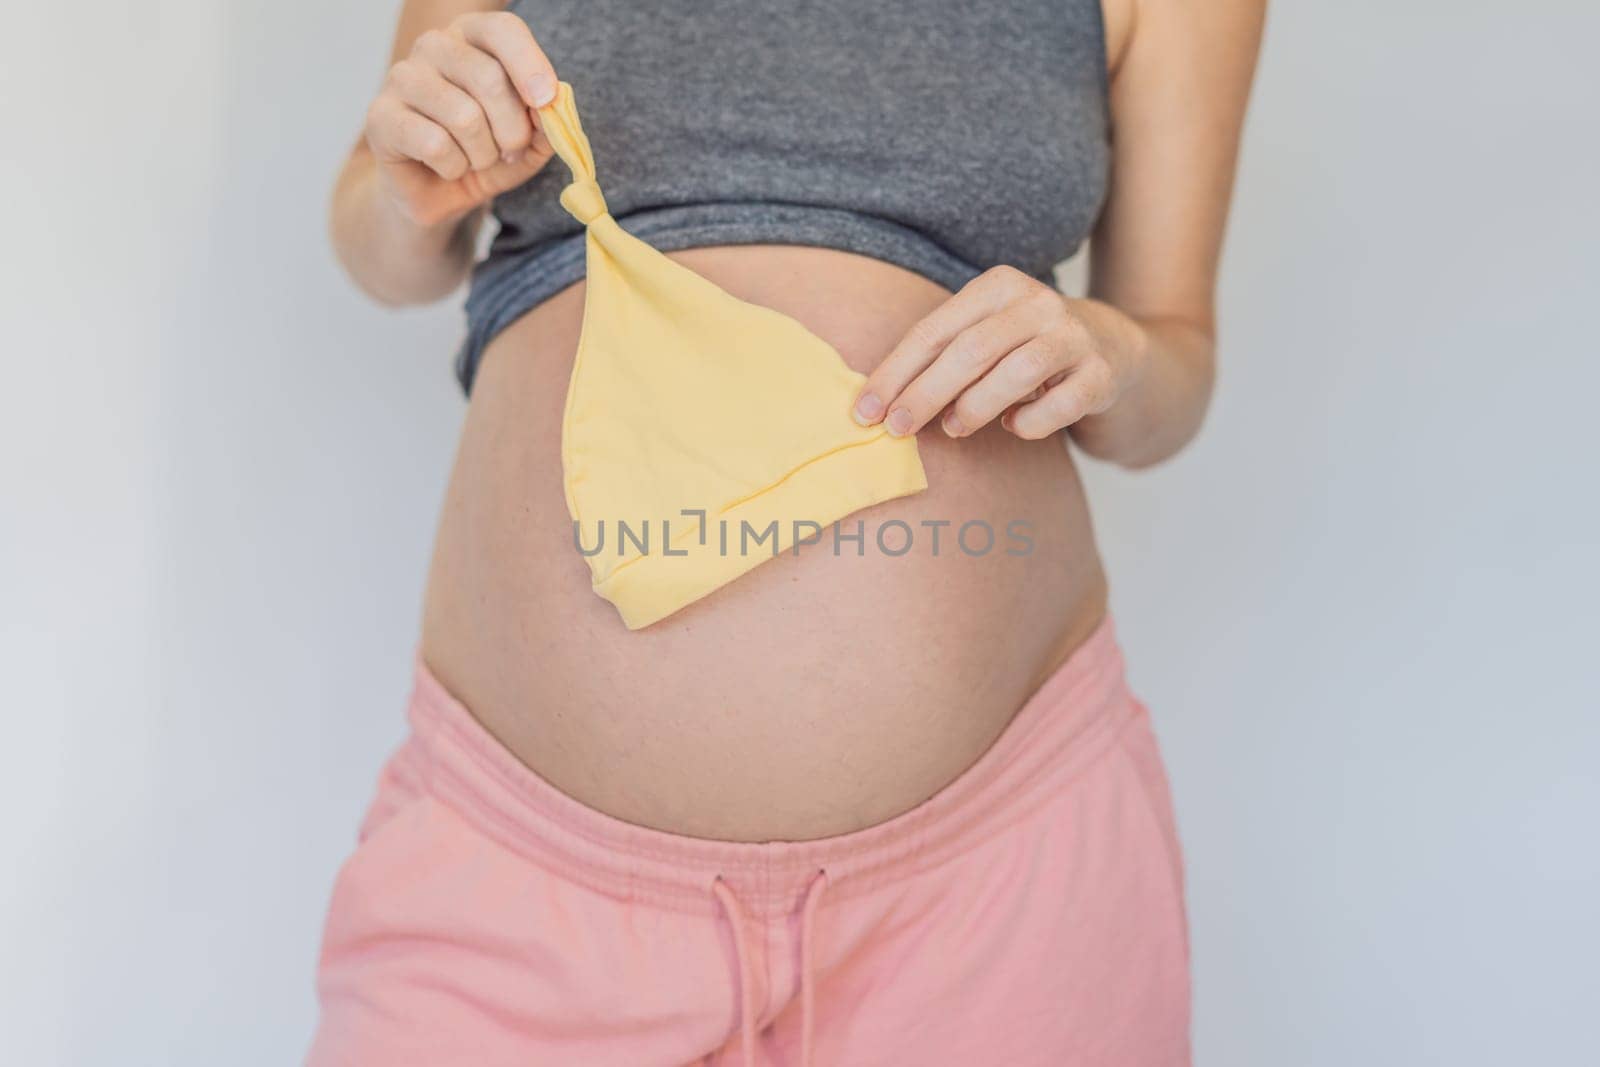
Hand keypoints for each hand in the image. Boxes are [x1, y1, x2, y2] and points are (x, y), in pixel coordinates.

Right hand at [364, 12, 558, 227]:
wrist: (440, 192)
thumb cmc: (486, 152)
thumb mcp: (530, 140)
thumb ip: (547, 120)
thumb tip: (552, 105)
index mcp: (472, 37)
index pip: (502, 29)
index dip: (530, 64)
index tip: (546, 100)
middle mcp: (434, 46)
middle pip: (489, 79)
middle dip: (513, 130)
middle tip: (510, 151)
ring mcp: (402, 77)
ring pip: (464, 117)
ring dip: (483, 154)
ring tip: (475, 159)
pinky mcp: (380, 116)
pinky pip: (435, 144)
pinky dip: (454, 168)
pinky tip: (448, 167)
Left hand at [853, 266, 1145, 440]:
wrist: (1110, 346)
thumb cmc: (1023, 346)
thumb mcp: (984, 334)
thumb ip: (940, 357)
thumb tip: (880, 404)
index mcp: (999, 285)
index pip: (934, 331)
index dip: (896, 374)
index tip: (866, 411)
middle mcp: (1038, 303)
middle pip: (969, 351)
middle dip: (925, 395)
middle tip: (897, 430)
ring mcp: (1073, 336)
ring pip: (1014, 374)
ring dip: (974, 407)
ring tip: (954, 428)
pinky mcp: (1101, 374)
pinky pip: (1059, 405)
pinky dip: (1029, 423)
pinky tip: (1013, 426)